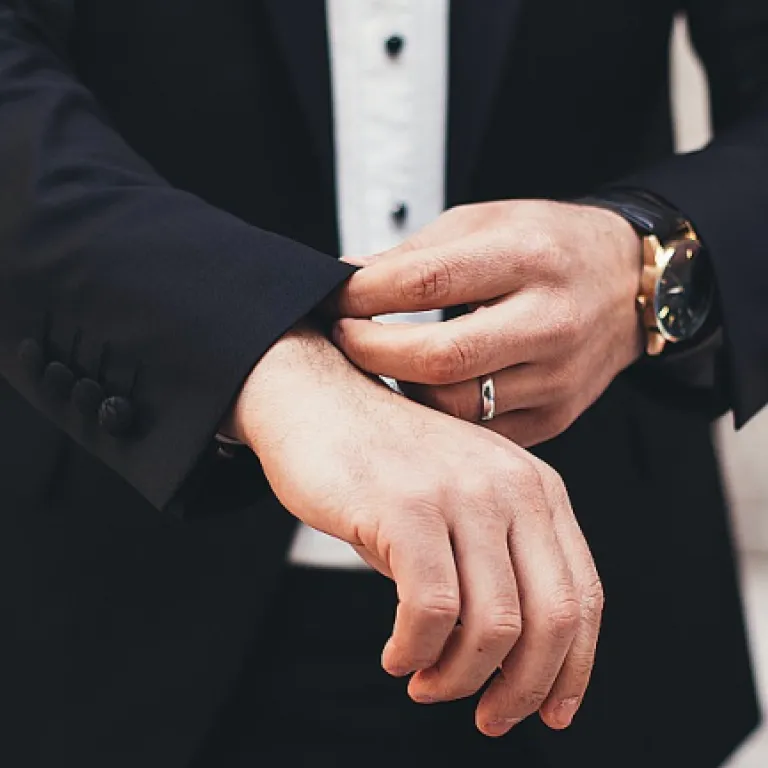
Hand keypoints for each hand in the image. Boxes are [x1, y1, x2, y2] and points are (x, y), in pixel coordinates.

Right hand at [229, 325, 603, 735]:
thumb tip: (510, 664)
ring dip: (459, 677)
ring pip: (492, 626)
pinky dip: (415, 651)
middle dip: (523, 689)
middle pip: (551, 619)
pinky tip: (397, 654)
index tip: (551, 712)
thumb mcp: (463, 502)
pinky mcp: (407, 507)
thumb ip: (495, 565)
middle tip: (488, 716)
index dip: (573, 667)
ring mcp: (460, 493)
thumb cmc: (386, 464)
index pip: (582, 595)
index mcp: (536, 488)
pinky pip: (430, 611)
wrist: (318, 401)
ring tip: (426, 680)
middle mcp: (511, 486)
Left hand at [332, 200, 642, 445]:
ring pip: (455, 405)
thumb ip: (415, 254)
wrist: (628, 283)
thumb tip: (345, 277)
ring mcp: (557, 376)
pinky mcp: (555, 415)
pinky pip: (478, 432)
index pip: (427, 282)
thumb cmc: (550, 245)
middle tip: (343, 336)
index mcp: (528, 257)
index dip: (365, 295)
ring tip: (379, 363)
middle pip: (439, 358)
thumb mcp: (485, 222)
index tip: (334, 297)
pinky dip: (438, 416)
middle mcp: (550, 320)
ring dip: (400, 388)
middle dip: (371, 351)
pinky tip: (419, 390)